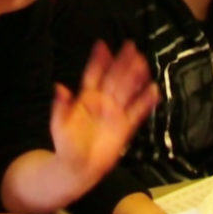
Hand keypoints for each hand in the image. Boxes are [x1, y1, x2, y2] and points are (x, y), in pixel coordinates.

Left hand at [51, 40, 158, 190]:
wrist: (78, 168)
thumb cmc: (66, 145)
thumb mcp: (58, 125)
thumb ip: (60, 106)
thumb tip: (59, 87)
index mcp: (85, 99)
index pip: (93, 75)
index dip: (98, 61)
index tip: (102, 45)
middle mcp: (102, 102)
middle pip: (114, 78)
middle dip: (122, 63)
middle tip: (130, 47)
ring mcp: (114, 113)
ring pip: (127, 91)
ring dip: (135, 78)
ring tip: (143, 63)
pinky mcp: (124, 127)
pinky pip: (137, 112)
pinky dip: (145, 102)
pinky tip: (153, 91)